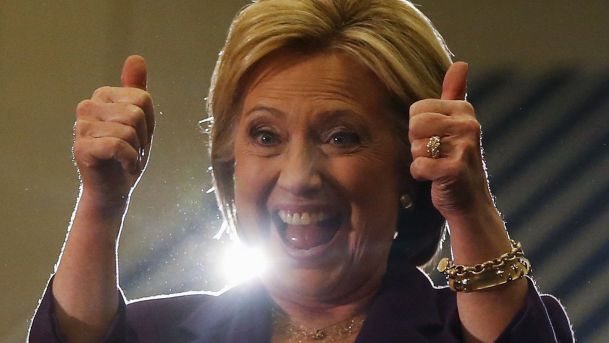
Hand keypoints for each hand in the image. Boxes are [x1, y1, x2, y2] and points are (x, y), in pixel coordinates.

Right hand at [73, 55, 154, 203]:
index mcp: (103, 95)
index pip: (142, 98)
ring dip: (136, 152)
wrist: (113, 190)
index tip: (139, 137)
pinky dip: (129, 160)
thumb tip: (136, 57)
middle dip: (143, 138)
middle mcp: (88, 106)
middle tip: (132, 150)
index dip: (149, 123)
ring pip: (129, 130)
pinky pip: (118, 145)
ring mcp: (81, 126)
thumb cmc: (127, 154)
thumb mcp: (140, 121)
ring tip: (126, 159)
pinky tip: (122, 167)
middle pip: (136, 113)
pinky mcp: (81, 147)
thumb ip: (136, 89)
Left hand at [409, 62, 493, 219]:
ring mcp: (463, 148)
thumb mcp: (457, 124)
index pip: (417, 109)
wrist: (469, 202)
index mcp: (464, 110)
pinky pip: (418, 165)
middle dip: (417, 143)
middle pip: (414, 125)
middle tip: (435, 155)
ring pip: (415, 146)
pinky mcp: (454, 170)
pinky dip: (421, 175)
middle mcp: (467, 125)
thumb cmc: (456, 160)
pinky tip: (435, 179)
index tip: (437, 140)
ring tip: (437, 166)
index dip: (419, 128)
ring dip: (420, 160)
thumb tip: (460, 63)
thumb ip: (455, 93)